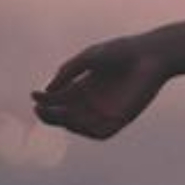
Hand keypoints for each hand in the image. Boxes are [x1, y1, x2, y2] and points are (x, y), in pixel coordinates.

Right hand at [31, 35, 170, 140]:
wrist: (151, 54)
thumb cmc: (121, 51)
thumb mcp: (89, 58)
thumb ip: (68, 72)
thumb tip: (47, 91)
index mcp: (84, 87)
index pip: (58, 100)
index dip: (44, 101)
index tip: (33, 96)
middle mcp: (93, 102)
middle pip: (65, 116)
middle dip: (50, 115)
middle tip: (40, 109)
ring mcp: (106, 112)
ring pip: (79, 126)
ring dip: (64, 122)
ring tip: (56, 112)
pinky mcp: (121, 120)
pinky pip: (99, 133)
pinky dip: (85, 130)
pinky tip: (74, 119)